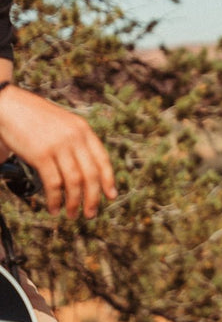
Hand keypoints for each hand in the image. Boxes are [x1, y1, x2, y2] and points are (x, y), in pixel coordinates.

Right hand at [0, 85, 116, 217]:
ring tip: (73, 215)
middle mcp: (75, 138)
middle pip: (91, 174)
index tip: (111, 196)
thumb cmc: (34, 117)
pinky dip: (55, 199)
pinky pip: (54, 183)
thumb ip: (75, 141)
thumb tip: (83, 170)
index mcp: (83, 130)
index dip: (109, 180)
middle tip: (91, 214)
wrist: (9, 106)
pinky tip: (53, 209)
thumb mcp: (63, 124)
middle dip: (93, 197)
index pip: (103, 159)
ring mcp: (59, 146)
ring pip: (75, 181)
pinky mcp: (41, 155)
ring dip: (75, 202)